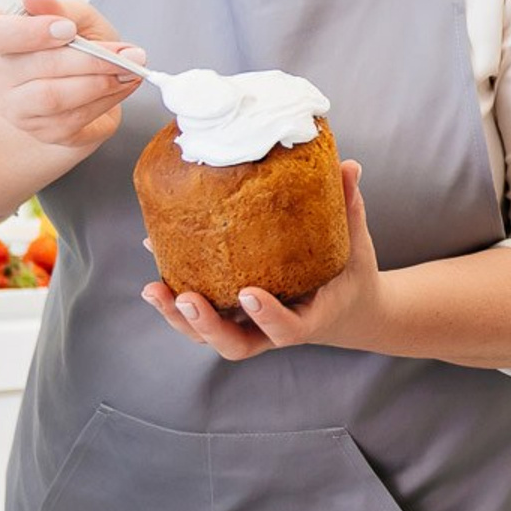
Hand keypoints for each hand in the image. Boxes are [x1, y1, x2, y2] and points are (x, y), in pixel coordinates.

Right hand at [0, 0, 145, 150]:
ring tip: (129, 70)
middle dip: (91, 60)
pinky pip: (76, 118)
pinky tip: (123, 85)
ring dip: (101, 82)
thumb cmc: (76, 45)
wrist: (89, 80)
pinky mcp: (45, 131)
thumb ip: (60, 9)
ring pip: (55, 97)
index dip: (31, 32)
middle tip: (128, 54)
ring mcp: (18, 107)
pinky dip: (107, 100)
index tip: (68, 28)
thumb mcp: (74, 17)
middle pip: (39, 68)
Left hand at [143, 160, 382, 360]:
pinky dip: (175, 302)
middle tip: (186, 298)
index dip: (267, 315)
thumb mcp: (356, 247)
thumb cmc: (349, 279)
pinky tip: (156, 273)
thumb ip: (350, 210)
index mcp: (309, 319)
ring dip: (178, 318)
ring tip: (154, 289)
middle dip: (206, 324)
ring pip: (209, 337)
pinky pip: (200, 318)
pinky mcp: (231, 317)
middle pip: (234, 344)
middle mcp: (272, 330)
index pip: (288, 329)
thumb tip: (349, 166)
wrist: (346, 310)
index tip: (249, 292)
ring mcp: (249, 327)